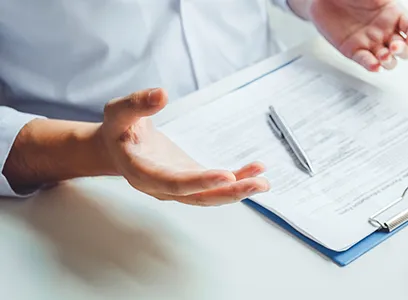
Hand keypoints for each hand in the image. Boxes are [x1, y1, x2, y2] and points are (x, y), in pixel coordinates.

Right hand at [98, 88, 269, 205]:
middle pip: (198, 197)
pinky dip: (237, 179)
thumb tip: (162, 94)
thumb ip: (137, 104)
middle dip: (229, 192)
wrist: (117, 147)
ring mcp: (178, 188)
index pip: (173, 183)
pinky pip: (215, 185)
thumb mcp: (118, 111)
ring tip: (264, 182)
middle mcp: (161, 187)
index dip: (199, 182)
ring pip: (210, 196)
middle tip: (258, 184)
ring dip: (238, 190)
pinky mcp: (191, 181)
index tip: (226, 175)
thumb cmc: (118, 129)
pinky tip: (256, 171)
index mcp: (141, 172)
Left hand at [307, 0, 407, 70]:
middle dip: (403, 51)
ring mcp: (371, 42)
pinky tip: (375, 66)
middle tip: (394, 47)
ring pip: (389, 60)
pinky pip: (367, 62)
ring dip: (389, 62)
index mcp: (394, 14)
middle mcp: (385, 30)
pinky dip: (372, 66)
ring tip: (383, 56)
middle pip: (405, 49)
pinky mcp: (355, 51)